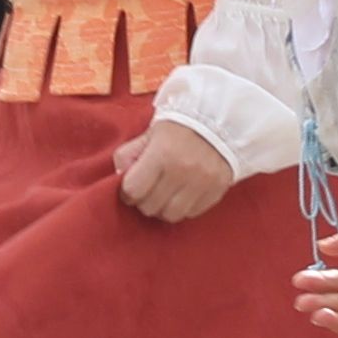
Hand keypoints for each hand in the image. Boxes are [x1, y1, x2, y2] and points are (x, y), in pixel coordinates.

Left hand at [115, 118, 236, 223]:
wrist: (219, 122)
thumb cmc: (177, 129)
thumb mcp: (147, 135)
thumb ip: (127, 156)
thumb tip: (119, 179)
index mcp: (161, 153)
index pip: (133, 190)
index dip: (127, 192)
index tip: (131, 187)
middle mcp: (182, 170)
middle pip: (150, 207)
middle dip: (144, 201)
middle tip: (149, 190)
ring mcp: (202, 183)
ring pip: (171, 215)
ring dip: (164, 208)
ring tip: (165, 195)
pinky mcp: (217, 190)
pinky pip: (192, 213)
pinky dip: (184, 207)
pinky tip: (183, 194)